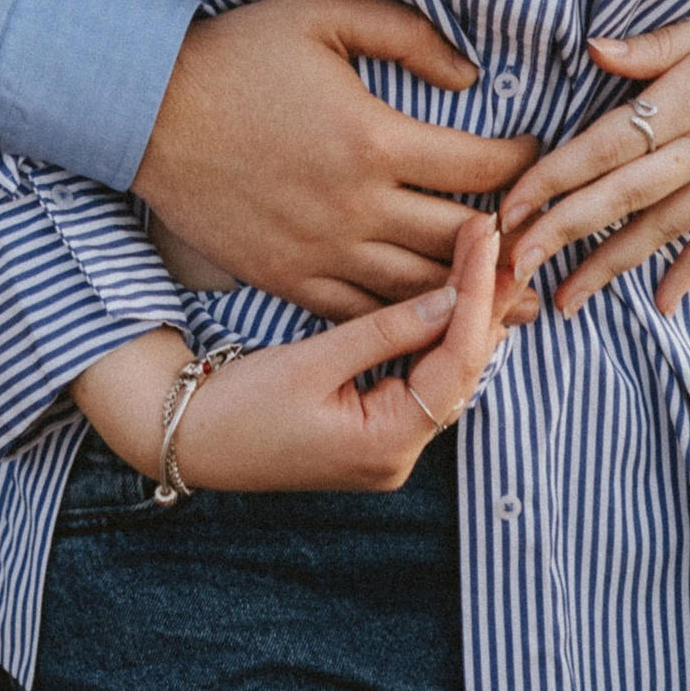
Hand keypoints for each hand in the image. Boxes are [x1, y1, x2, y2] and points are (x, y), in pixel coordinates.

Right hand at [75, 209, 517, 492]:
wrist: (186, 438)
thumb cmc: (238, 406)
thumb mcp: (311, 362)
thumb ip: (385, 329)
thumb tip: (451, 292)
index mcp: (385, 444)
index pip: (456, 362)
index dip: (477, 294)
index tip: (486, 236)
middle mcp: (398, 454)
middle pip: (464, 370)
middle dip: (485, 302)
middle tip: (503, 236)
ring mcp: (388, 445)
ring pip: (448, 372)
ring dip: (466, 314)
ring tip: (487, 253)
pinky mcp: (374, 428)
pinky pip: (423, 375)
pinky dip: (437, 332)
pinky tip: (452, 290)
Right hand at [132, 0, 537, 321]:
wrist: (146, 111)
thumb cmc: (238, 52)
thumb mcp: (324, 14)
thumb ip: (407, 35)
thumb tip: (469, 76)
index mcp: (373, 139)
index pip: (481, 168)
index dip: (523, 163)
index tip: (535, 154)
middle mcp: (354, 206)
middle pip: (462, 241)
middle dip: (513, 240)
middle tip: (544, 234)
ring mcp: (320, 251)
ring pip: (419, 290)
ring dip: (471, 293)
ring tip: (511, 291)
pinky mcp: (287, 278)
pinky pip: (362, 313)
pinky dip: (405, 318)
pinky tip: (432, 314)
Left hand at [499, 0, 689, 319]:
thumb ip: (655, 47)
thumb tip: (591, 50)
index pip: (604, 147)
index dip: (552, 180)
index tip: (507, 208)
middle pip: (621, 197)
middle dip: (562, 235)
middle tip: (513, 269)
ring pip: (663, 229)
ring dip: (611, 266)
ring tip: (567, 301)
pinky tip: (662, 303)